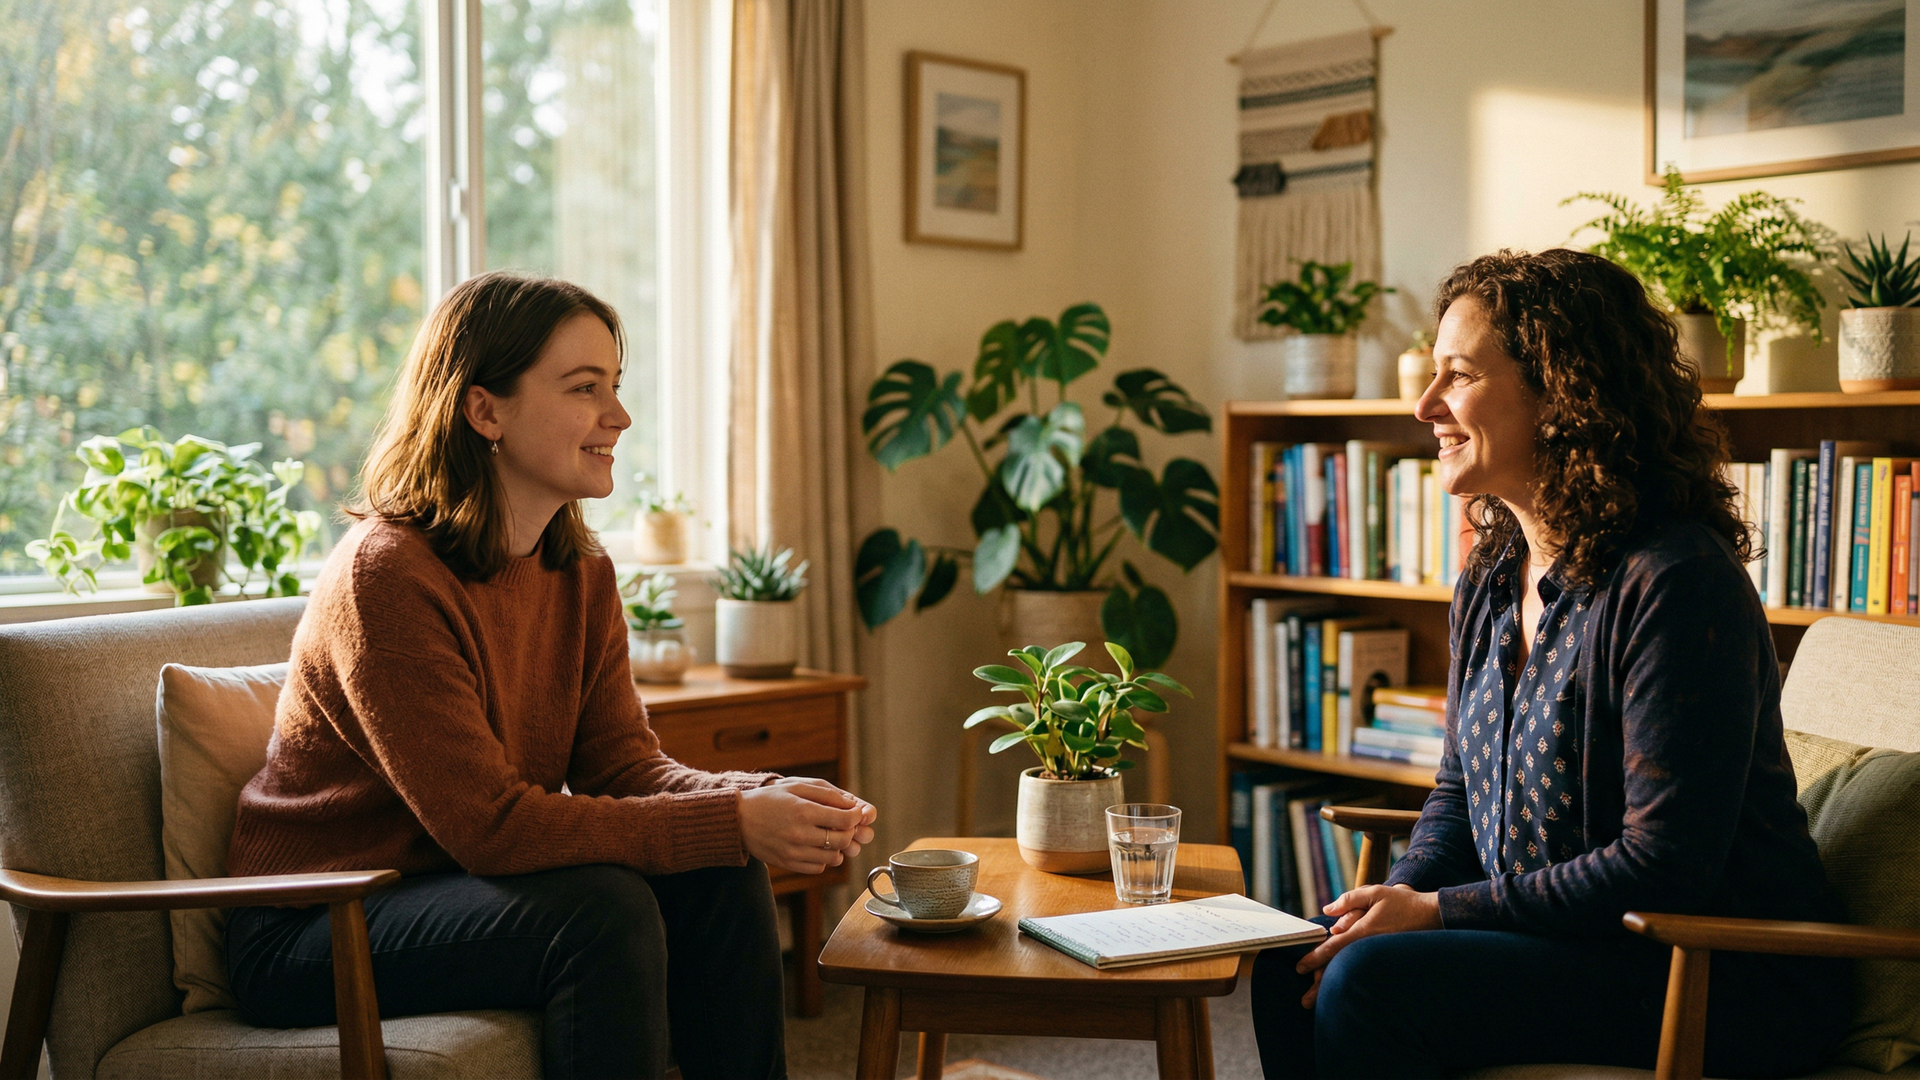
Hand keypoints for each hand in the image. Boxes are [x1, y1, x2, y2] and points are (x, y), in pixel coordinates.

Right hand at [739, 778, 877, 873]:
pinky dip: (823, 859)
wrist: (739, 819)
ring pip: (833, 857)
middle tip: (843, 824)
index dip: (856, 816)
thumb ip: (827, 794)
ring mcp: (794, 852)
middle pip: (843, 840)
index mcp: (804, 811)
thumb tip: (853, 805)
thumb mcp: (797, 787)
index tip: (854, 813)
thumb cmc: (770, 799)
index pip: (846, 820)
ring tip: (828, 835)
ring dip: (837, 846)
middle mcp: (800, 834)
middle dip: (849, 831)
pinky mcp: (788, 864)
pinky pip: (818, 868)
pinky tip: (815, 846)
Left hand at [1294, 884, 1440, 1007]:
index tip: (1300, 969)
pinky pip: (1366, 975)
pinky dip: (1353, 984)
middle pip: (1340, 968)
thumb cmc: (1403, 903)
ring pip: (1352, 975)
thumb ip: (1349, 900)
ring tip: (1320, 1005)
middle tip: (1305, 1001)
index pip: (1333, 948)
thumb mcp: (1374, 893)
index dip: (1315, 958)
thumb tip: (1327, 910)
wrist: (1434, 916)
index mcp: (1363, 932)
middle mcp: (1369, 948)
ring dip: (1335, 990)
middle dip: (1321, 986)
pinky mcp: (1388, 962)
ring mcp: (1379, 957)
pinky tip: (1346, 995)